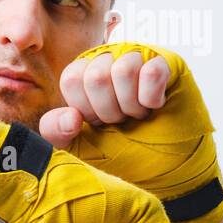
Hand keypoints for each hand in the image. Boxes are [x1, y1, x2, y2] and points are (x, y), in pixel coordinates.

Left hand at [38, 42, 222, 222]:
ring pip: (124, 70)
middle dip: (110, 111)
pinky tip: (154, 105)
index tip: (99, 121)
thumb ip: (55, 131)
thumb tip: (70, 118)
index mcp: (82, 72)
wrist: (160, 165)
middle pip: (97, 76)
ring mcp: (138, 57)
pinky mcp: (167, 63)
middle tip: (122, 119)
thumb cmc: (116, 148)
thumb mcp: (76, 145)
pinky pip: (153, 71)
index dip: (86, 109)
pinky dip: (152, 98)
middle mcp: (108, 58)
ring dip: (131, 105)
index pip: (72, 79)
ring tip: (138, 113)